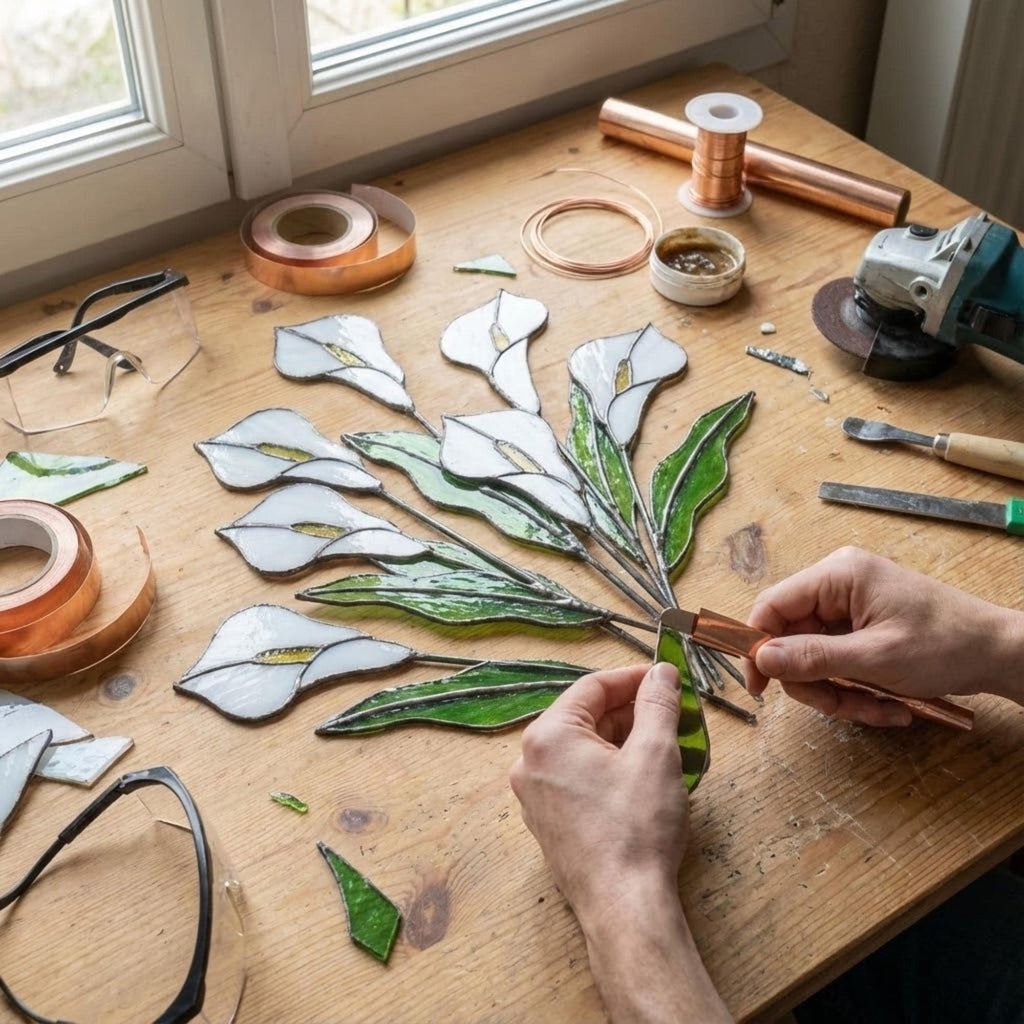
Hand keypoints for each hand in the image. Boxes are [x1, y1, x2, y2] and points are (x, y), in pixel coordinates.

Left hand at [510, 664, 731, 1022]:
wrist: (623, 906)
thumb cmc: (636, 828)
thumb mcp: (655, 754)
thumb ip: (657, 704)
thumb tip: (661, 672)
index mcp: (548, 736)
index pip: (592, 688)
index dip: (633, 679)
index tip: (665, 678)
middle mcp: (530, 762)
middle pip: (585, 718)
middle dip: (630, 712)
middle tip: (672, 713)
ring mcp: (535, 796)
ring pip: (582, 749)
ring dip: (622, 741)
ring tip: (664, 746)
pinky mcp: (549, 823)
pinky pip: (578, 779)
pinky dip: (608, 769)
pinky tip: (642, 779)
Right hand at [742, 546, 1023, 724]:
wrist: (1000, 654)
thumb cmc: (946, 645)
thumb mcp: (875, 658)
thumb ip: (813, 658)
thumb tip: (761, 658)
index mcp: (838, 575)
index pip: (772, 605)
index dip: (757, 646)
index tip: (759, 687)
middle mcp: (838, 585)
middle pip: (792, 639)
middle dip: (814, 681)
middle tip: (839, 707)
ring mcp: (850, 608)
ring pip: (814, 659)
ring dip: (839, 693)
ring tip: (877, 710)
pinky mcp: (861, 628)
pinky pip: (837, 663)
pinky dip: (855, 690)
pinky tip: (887, 705)